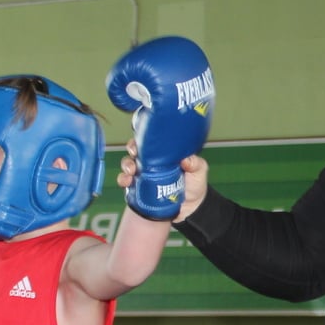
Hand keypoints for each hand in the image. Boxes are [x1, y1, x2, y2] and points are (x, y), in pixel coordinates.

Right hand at [107, 37, 213, 220]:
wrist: (191, 210)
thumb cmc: (196, 185)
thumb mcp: (199, 173)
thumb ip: (196, 168)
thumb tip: (187, 160)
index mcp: (166, 142)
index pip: (151, 125)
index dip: (142, 120)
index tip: (138, 115)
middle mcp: (154, 152)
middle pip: (137, 140)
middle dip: (133, 144)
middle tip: (136, 150)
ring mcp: (147, 168)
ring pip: (130, 159)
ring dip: (127, 163)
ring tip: (131, 169)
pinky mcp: (141, 185)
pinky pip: (128, 178)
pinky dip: (125, 179)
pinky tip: (126, 182)